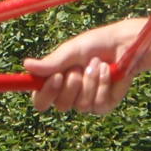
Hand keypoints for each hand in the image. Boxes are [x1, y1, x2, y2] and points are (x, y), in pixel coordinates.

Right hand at [24, 20, 139, 115]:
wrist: (123, 45)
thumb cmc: (94, 44)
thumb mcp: (70, 51)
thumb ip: (51, 63)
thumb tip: (26, 65)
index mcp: (54, 82)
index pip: (40, 100)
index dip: (45, 94)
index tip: (57, 77)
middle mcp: (68, 95)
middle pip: (60, 106)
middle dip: (72, 84)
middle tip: (79, 66)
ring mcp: (87, 102)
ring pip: (81, 105)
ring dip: (90, 81)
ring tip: (97, 63)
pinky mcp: (104, 105)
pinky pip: (98, 104)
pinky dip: (103, 84)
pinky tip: (108, 70)